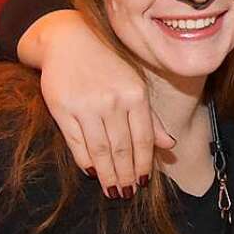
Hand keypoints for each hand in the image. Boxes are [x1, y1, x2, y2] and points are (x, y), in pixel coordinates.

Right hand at [19, 10, 174, 196]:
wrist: (69, 40)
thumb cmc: (108, 65)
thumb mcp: (134, 85)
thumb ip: (150, 117)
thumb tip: (170, 145)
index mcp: (136, 94)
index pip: (143, 138)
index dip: (144, 163)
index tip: (143, 183)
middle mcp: (113, 101)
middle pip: (122, 148)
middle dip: (126, 174)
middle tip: (127, 194)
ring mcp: (87, 105)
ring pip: (100, 150)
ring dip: (108, 174)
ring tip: (112, 191)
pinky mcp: (63, 108)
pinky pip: (76, 142)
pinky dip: (85, 161)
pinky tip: (92, 172)